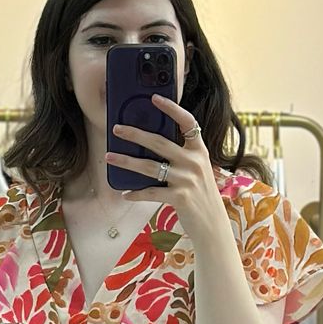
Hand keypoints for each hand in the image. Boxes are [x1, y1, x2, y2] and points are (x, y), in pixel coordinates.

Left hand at [109, 93, 224, 245]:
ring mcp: (187, 179)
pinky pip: (151, 192)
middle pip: (159, 142)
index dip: (172, 108)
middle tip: (116, 128)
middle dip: (135, 134)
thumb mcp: (197, 171)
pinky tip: (125, 193)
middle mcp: (194, 162)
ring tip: (110, 157)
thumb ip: (181, 157)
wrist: (213, 225)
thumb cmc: (200, 195)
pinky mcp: (179, 197)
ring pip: (149, 166)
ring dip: (126, 161)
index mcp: (199, 151)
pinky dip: (136, 193)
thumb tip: (150, 146)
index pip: (187, 122)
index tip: (154, 98)